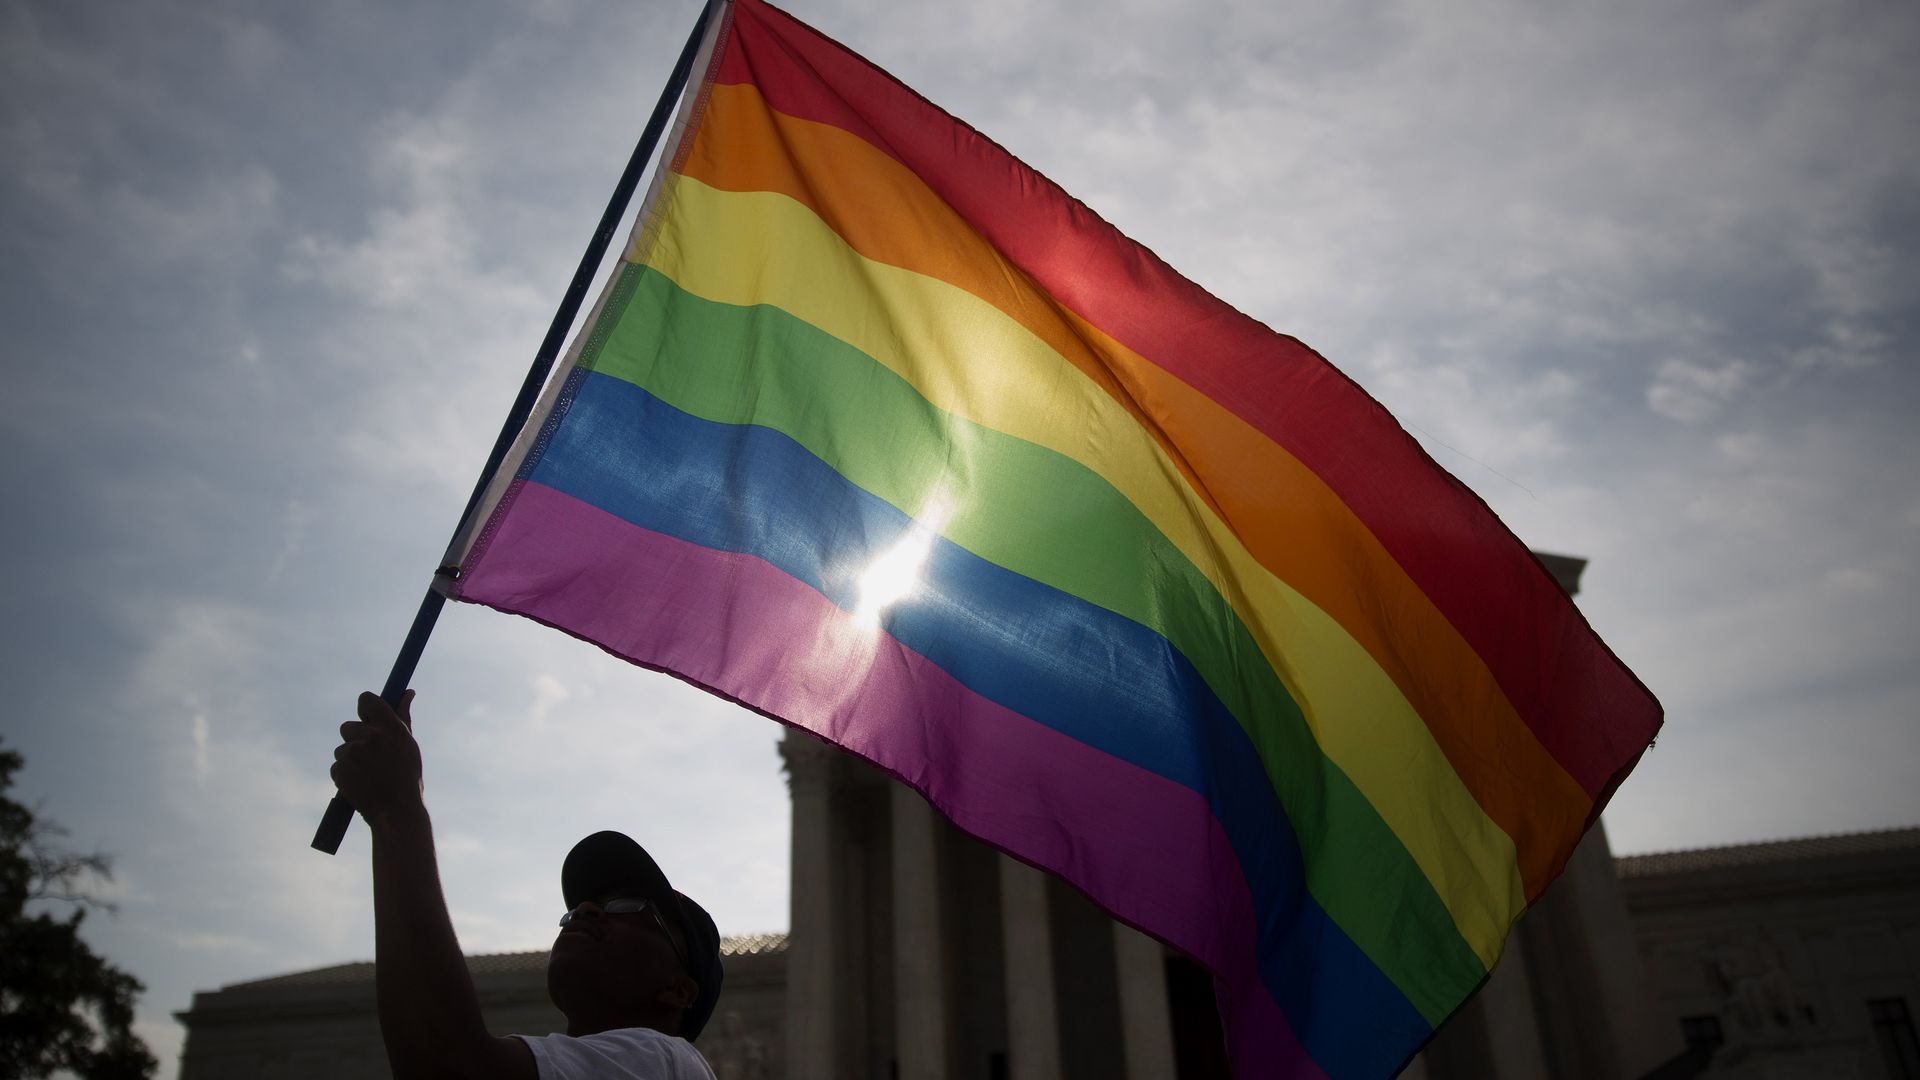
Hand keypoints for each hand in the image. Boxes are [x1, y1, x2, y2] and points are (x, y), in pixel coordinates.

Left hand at [331, 690, 424, 828]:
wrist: (396, 811)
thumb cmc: (407, 777)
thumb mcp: (408, 745)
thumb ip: (403, 716)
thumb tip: (408, 692)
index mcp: (390, 727)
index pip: (366, 700)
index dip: (365, 708)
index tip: (368, 717)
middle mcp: (370, 736)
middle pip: (348, 726)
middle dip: (356, 738)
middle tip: (371, 756)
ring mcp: (352, 752)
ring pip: (342, 748)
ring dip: (351, 758)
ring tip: (369, 775)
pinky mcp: (339, 768)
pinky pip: (337, 765)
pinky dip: (345, 773)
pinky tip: (360, 783)